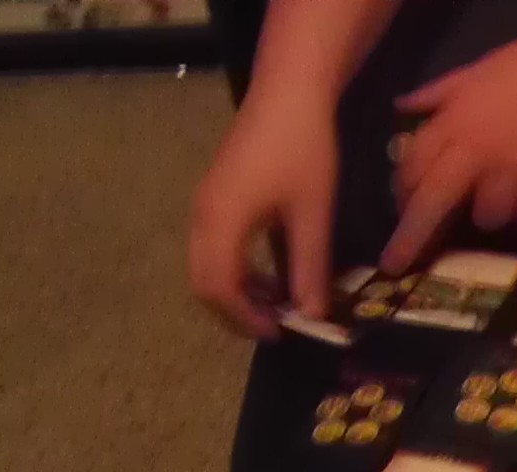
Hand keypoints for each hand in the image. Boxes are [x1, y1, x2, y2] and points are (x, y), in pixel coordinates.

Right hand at [188, 90, 338, 338]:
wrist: (288, 94)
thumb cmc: (303, 150)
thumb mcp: (314, 213)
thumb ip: (310, 267)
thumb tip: (313, 316)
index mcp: (222, 221)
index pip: (219, 288)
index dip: (245, 318)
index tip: (280, 332)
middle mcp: (203, 215)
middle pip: (203, 283)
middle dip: (235, 311)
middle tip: (276, 326)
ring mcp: (205, 204)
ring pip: (206, 266)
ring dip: (236, 291)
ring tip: (278, 303)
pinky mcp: (215, 196)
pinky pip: (213, 247)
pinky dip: (236, 270)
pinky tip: (270, 274)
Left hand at [382, 18, 516, 270]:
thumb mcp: (475, 71)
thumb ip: (438, 94)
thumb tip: (403, 108)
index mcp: (455, 121)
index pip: (413, 166)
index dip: (402, 192)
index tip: (402, 207)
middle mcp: (478, 152)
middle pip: (433, 205)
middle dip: (411, 239)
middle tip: (396, 263)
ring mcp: (516, 172)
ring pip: (489, 217)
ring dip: (493, 209)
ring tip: (507, 192)